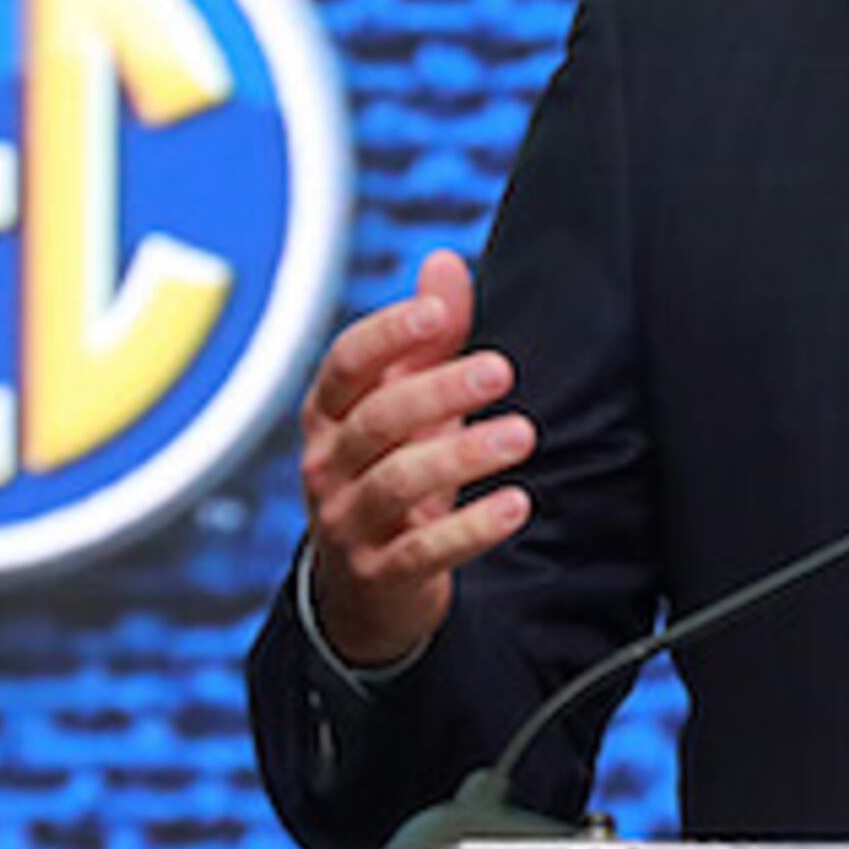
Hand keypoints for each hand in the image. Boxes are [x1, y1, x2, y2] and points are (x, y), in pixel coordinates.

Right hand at [297, 249, 535, 666]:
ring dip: (462, 455)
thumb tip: (445, 261)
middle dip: (437, 390)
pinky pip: (421, 551)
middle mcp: (328, 464)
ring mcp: (347, 521)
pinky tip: (516, 505)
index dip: (387, 335)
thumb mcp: (408, 405)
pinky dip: (470, 529)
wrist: (366, 587)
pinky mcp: (378, 574)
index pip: (345, 364)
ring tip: (521, 434)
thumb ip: (430, 339)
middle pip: (376, 419)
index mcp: (329, 414)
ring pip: (395, 482)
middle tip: (500, 370)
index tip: (437, 313)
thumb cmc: (391, 472)